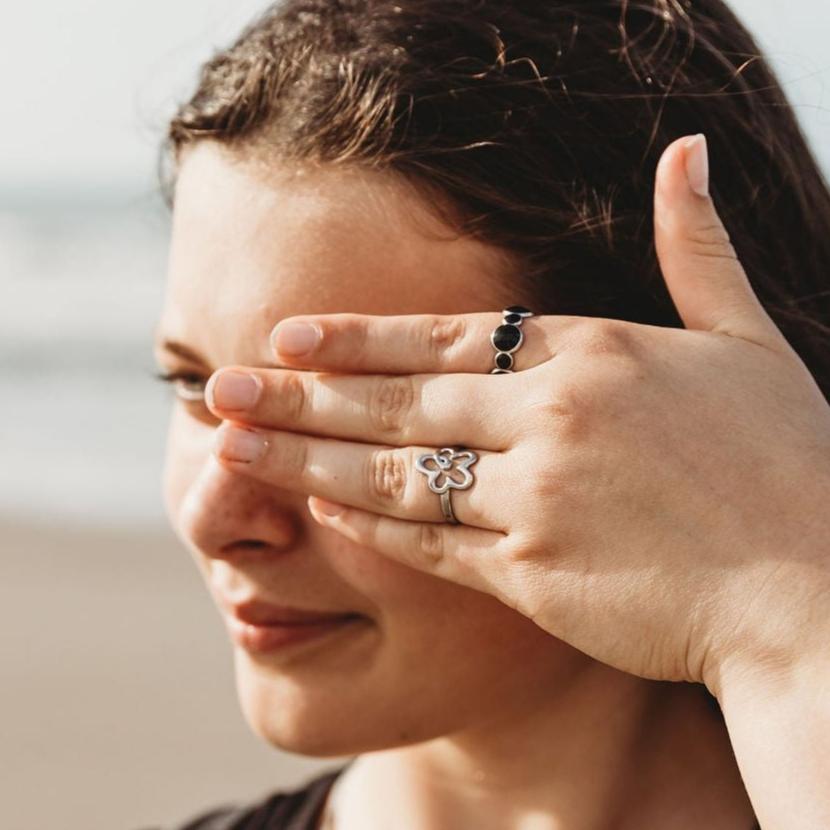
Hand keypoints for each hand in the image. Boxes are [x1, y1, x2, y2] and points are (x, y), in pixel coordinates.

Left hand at [206, 135, 829, 695]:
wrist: (819, 588)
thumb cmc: (790, 463)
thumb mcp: (745, 339)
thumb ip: (696, 249)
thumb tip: (687, 152)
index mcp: (594, 353)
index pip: (447, 334)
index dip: (359, 337)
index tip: (289, 338)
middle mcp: (552, 418)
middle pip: (398, 400)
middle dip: (301, 395)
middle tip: (222, 387)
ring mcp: (538, 498)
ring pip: (394, 474)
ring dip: (306, 461)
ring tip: (231, 449)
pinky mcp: (534, 574)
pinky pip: (430, 544)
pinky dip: (368, 527)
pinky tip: (313, 511)